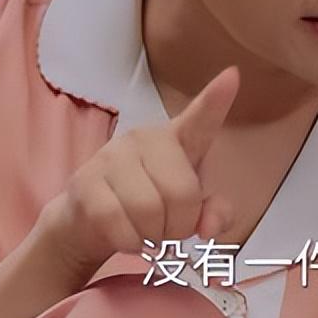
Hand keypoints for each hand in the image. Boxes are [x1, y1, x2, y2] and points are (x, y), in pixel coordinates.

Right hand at [34, 64, 239, 280]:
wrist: (85, 221)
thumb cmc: (146, 205)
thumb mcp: (186, 209)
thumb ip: (212, 214)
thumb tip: (210, 228)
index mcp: (175, 139)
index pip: (200, 117)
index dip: (216, 99)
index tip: (232, 75)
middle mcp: (144, 138)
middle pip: (181, 192)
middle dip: (179, 226)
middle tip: (168, 230)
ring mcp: (112, 156)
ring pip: (150, 211)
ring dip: (153, 238)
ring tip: (146, 233)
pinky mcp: (86, 182)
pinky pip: (119, 224)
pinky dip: (129, 242)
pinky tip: (125, 236)